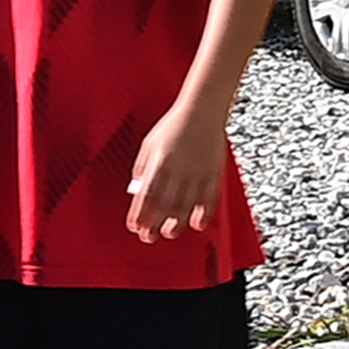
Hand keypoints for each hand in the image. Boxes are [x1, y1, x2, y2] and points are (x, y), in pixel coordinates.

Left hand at [128, 103, 231, 241]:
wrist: (203, 110)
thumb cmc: (174, 125)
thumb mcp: (149, 144)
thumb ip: (142, 169)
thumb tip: (135, 191)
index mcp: (159, 163)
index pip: (146, 196)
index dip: (139, 214)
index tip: (135, 227)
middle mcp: (178, 170)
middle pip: (165, 205)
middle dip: (155, 224)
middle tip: (149, 237)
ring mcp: (197, 173)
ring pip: (187, 205)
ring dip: (176, 223)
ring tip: (170, 233)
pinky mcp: (214, 172)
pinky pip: (210, 198)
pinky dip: (204, 213)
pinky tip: (197, 224)